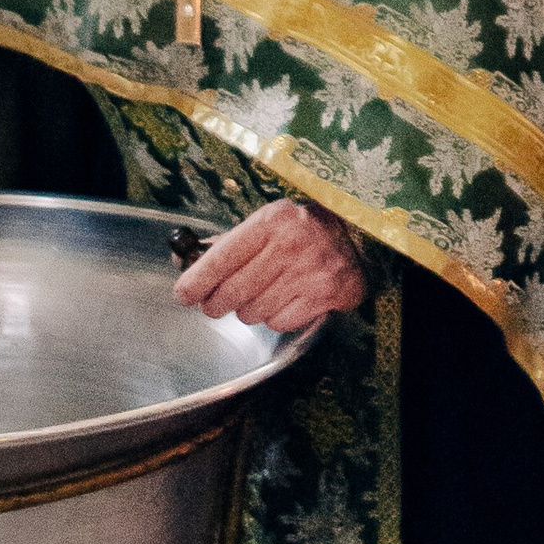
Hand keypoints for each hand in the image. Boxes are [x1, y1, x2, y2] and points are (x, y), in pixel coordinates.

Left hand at [174, 196, 366, 335]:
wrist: (360, 237)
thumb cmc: (302, 230)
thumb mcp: (267, 223)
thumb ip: (229, 245)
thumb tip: (186, 267)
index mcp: (270, 220)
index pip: (221, 258)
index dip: (196, 282)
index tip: (183, 295)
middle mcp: (290, 244)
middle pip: (232, 292)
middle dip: (216, 303)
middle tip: (215, 304)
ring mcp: (309, 271)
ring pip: (252, 312)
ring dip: (248, 310)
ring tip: (261, 294)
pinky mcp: (324, 295)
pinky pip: (278, 322)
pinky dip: (275, 317)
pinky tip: (285, 300)